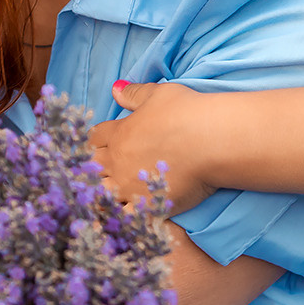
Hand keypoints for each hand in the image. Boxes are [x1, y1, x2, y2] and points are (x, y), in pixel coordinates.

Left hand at [91, 82, 214, 213]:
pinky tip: (124, 213)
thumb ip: (134, 94)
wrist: (211, 141)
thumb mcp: (158, 94)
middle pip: (92, 167)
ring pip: (102, 193)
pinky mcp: (145, 206)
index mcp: (118, 134)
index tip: (102, 143)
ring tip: (110, 191)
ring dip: (103, 191)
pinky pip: (123, 216)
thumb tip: (115, 88)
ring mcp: (129, 187)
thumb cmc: (186, 112)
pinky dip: (120, 215)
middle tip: (103, 168)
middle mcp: (118, 162)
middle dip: (94, 166)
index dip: (95, 140)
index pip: (94, 138)